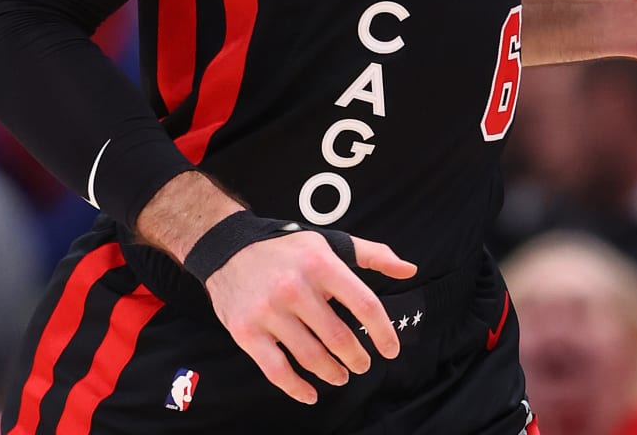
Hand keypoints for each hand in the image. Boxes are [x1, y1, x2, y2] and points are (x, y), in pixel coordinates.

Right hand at [204, 231, 416, 403]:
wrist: (227, 248)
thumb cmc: (287, 248)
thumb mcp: (329, 243)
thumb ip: (372, 255)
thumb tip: (409, 270)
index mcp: (321, 265)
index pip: (364, 304)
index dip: (383, 332)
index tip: (390, 350)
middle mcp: (295, 288)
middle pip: (339, 338)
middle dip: (357, 358)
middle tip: (362, 365)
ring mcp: (269, 312)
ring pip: (312, 357)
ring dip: (332, 373)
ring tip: (340, 375)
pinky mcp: (247, 332)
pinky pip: (277, 371)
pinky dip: (296, 388)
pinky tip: (310, 394)